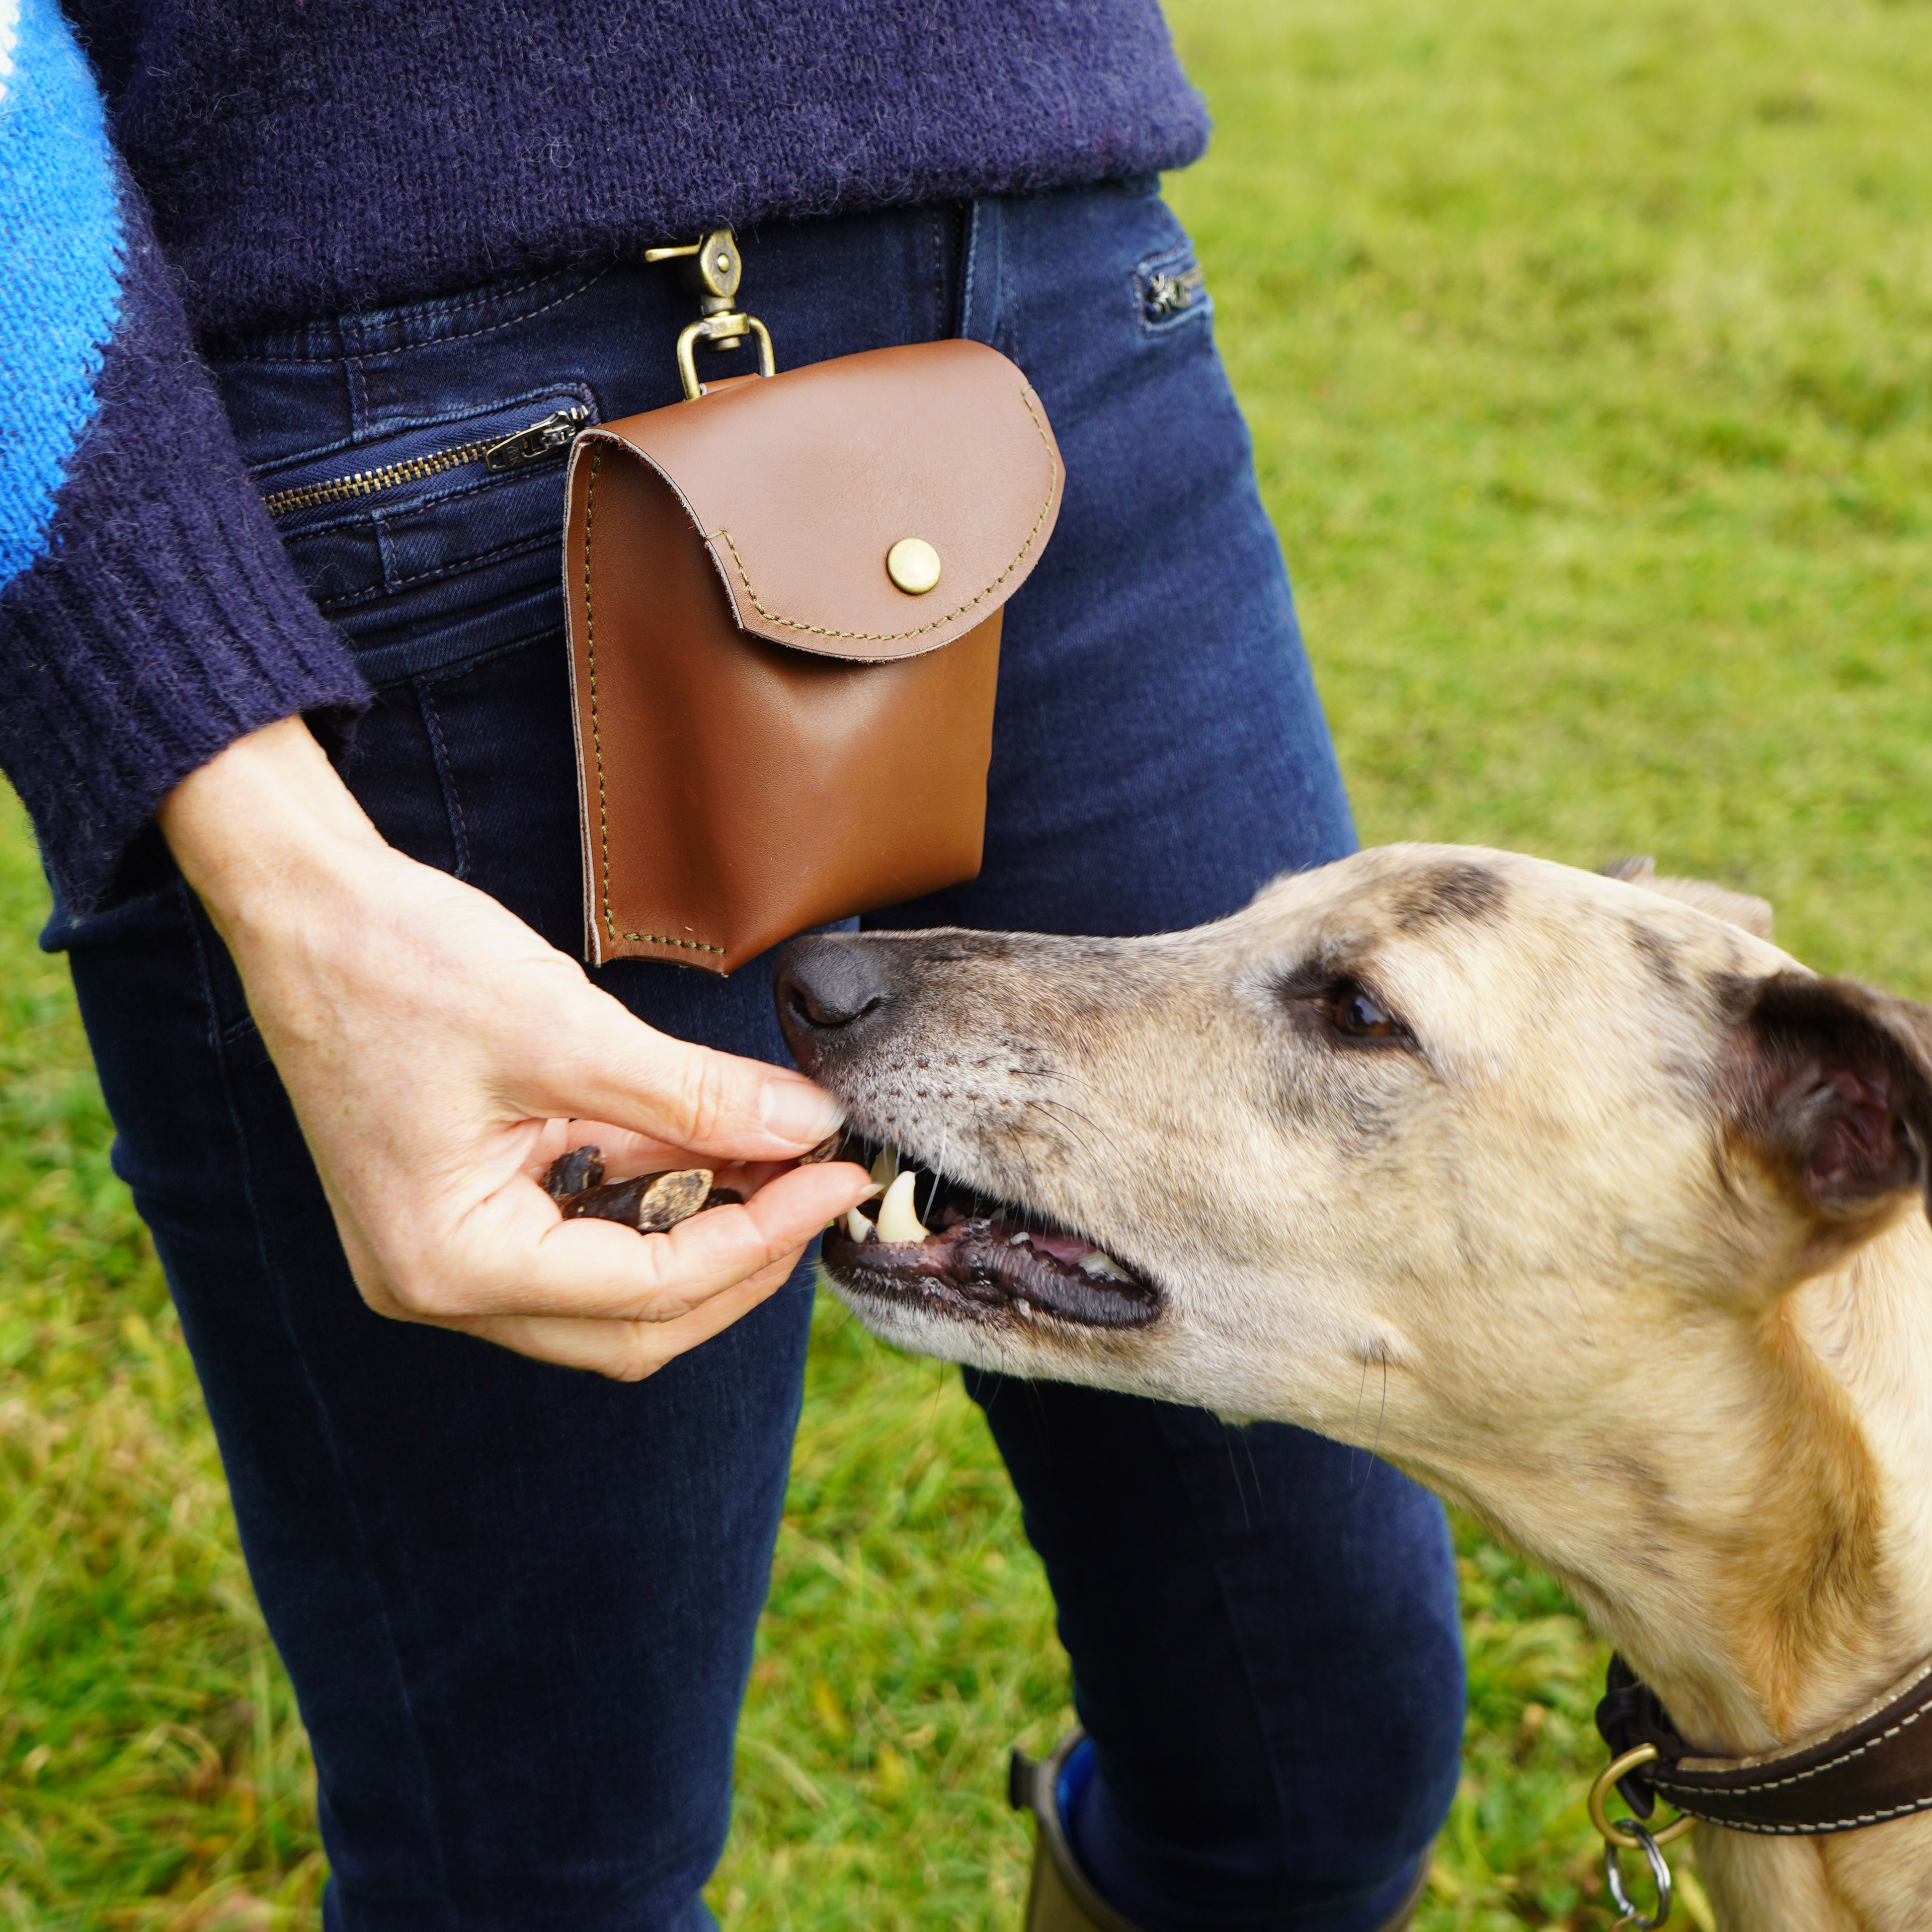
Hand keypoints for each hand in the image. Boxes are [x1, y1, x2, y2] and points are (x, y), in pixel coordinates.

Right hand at [158, 717, 871, 1377]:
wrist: (305, 906)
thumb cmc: (399, 962)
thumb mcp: (561, 1029)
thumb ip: (692, 1093)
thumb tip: (809, 1126)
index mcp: (449, 1265)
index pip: (648, 1291)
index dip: (762, 1237)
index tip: (839, 1177)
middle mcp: (442, 1283)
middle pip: (638, 1321)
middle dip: (742, 1256)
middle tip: (822, 1182)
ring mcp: (453, 1250)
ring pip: (619, 1285)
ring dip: (706, 1225)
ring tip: (785, 1154)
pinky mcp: (472, 1204)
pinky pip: (588, 1226)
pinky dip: (659, 1190)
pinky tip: (719, 1138)